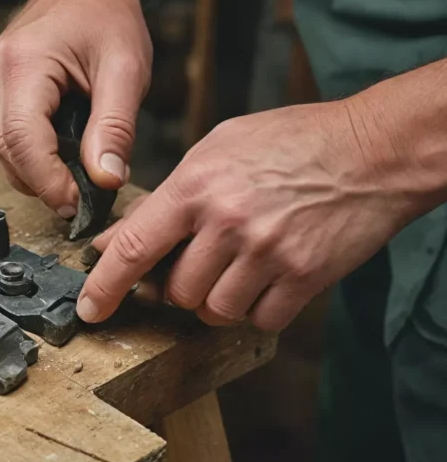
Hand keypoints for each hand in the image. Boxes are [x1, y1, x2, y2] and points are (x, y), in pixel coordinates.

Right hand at [0, 0, 150, 217]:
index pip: (23, 141)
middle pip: (8, 152)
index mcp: (22, 65)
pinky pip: (6, 138)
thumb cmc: (105, 16)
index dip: (48, 182)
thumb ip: (115, 128)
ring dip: (39, 170)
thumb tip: (105, 180)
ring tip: (80, 169)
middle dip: (45, 183)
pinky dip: (34, 154)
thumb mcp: (126, 69)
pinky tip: (63, 146)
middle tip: (85, 198)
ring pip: (4, 151)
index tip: (77, 205)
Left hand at [79, 100, 422, 330]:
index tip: (89, 310)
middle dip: (180, 287)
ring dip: (218, 301)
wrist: (371, 150)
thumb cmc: (289, 143)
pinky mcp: (303, 276)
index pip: (134, 247)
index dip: (105, 285)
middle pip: (177, 291)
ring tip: (239, 266)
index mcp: (196, 187)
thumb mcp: (215, 151)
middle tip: (202, 263)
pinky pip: (260, 318)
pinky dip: (259, 308)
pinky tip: (270, 276)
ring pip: (215, 310)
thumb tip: (116, 242)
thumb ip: (164, 200)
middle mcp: (227, 222)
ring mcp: (267, 252)